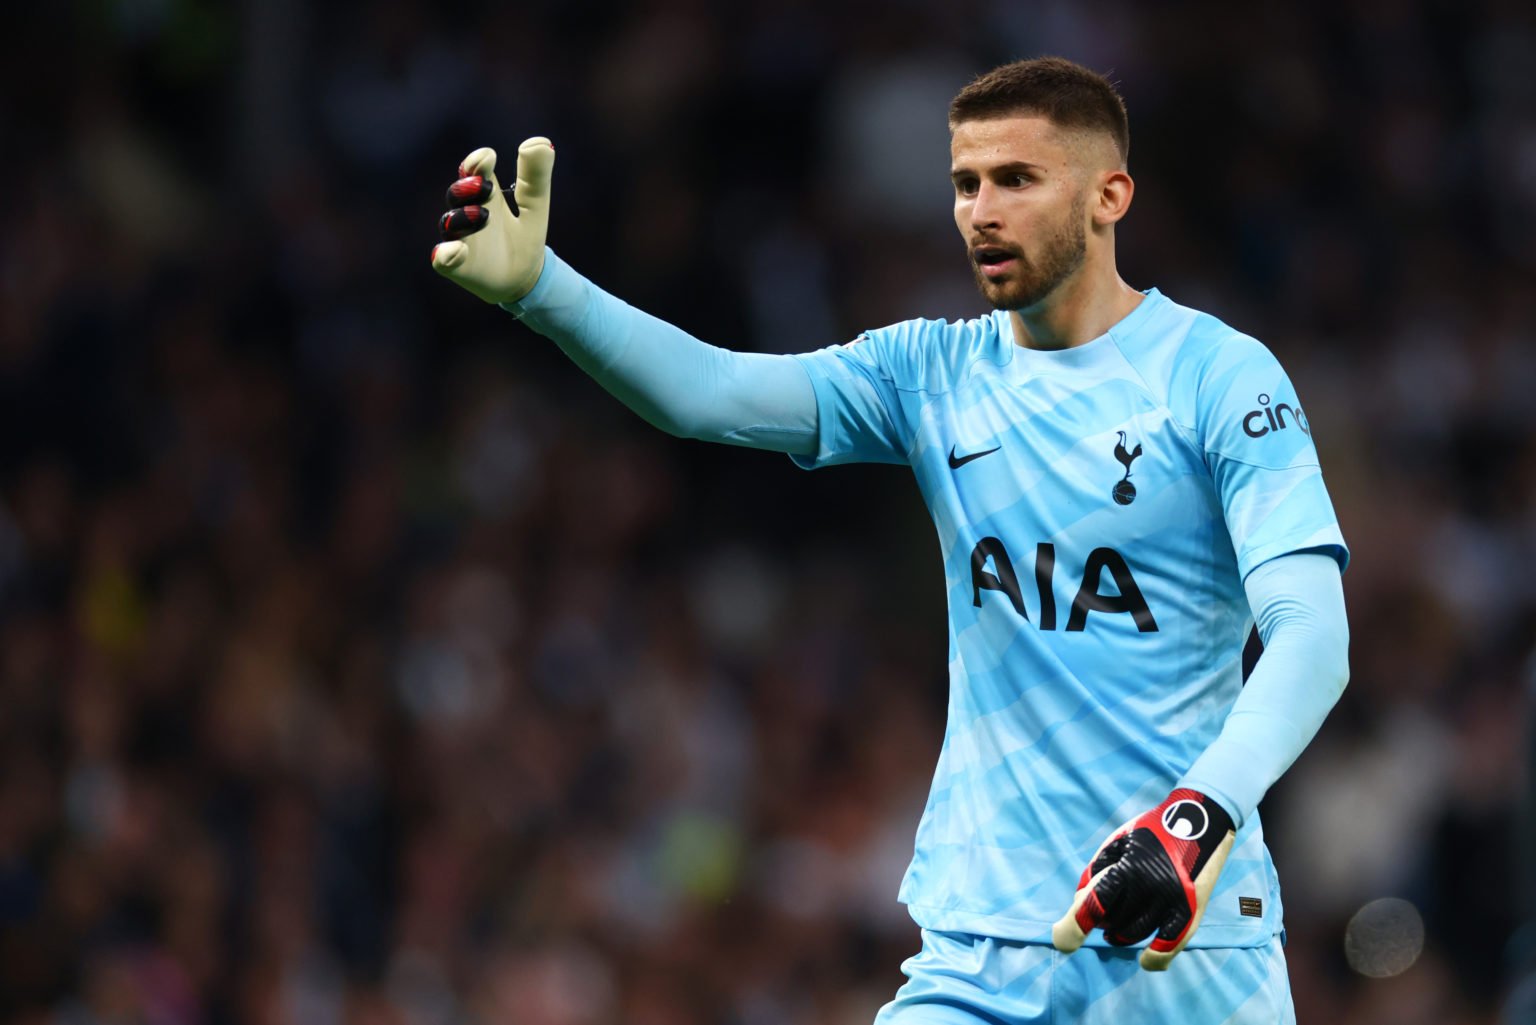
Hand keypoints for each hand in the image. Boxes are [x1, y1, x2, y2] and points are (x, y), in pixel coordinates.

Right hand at [431, 138, 554, 303]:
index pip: (474, 170)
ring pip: (449, 223)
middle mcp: (468, 213)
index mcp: (486, 195)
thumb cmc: (526, 240)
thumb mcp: (536, 207)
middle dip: (467, 187)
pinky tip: (457, 250)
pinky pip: (443, 258)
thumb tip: (540, 142)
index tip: (486, 158)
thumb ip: (536, 177)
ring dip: (463, 217)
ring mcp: (460, 238)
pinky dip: (446, 254)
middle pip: (456, 193)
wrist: (525, 281)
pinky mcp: (456, 265)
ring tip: (483, 215)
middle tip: (484, 185)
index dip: (476, 162)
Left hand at [1050, 788, 1235, 970]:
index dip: (1074, 926)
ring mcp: (1173, 902)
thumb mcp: (1116, 841)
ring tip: (1116, 925)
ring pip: (1135, 934)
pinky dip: (1156, 958)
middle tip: (1105, 905)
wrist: (1202, 820)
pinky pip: (1170, 946)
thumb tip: (1079, 905)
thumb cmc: (1150, 830)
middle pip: (1112, 921)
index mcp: (1128, 868)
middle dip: (1100, 918)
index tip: (1062, 941)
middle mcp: (1151, 888)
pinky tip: (1145, 960)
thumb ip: (1095, 872)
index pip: (1095, 905)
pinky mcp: (1192, 912)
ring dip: (1119, 934)